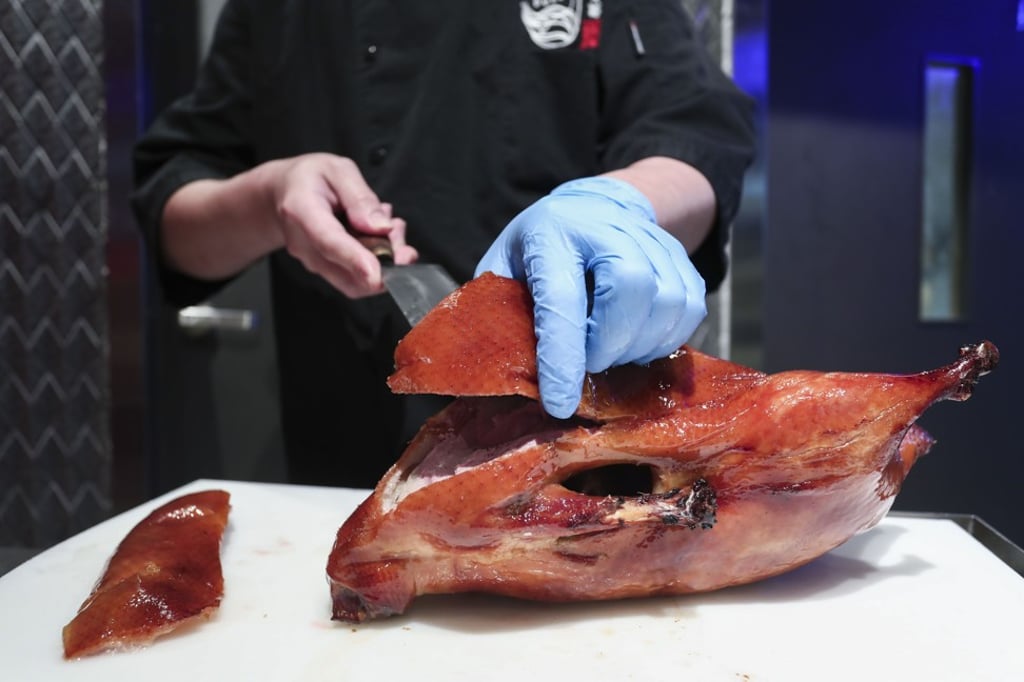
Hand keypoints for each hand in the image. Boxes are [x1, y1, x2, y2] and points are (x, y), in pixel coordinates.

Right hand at [267, 153, 416, 296]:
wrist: (282, 193)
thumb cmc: (310, 178)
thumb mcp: (338, 170)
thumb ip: (360, 197)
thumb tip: (381, 228)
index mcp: (302, 211)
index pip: (329, 242)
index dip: (355, 260)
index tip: (377, 275)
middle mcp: (303, 244)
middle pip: (346, 273)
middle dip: (385, 264)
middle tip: (400, 231)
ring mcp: (313, 262)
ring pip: (356, 280)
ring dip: (385, 260)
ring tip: (391, 225)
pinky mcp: (325, 270)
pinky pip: (356, 277)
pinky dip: (377, 262)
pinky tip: (381, 234)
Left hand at [475, 176, 706, 418]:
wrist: (590, 207)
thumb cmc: (539, 250)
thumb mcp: (503, 269)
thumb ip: (499, 314)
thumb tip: (500, 375)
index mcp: (552, 234)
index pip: (562, 299)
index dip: (562, 357)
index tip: (560, 404)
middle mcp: (606, 228)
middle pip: (633, 290)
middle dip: (611, 345)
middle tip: (590, 363)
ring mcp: (651, 238)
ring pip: (669, 303)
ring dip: (641, 347)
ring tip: (613, 352)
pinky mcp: (681, 256)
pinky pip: (691, 308)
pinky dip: (667, 339)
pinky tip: (638, 341)